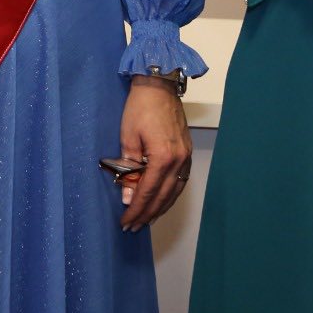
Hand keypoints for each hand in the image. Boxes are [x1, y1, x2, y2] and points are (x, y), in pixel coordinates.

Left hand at [117, 75, 191, 231]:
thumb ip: (129, 169)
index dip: (136, 209)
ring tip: (146, 219)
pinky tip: (161, 201)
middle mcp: (178, 161)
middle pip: (163, 196)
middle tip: (133, 227)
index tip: (125, 221)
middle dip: (147, 214)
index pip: (148, 192)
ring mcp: (185, 157)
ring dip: (160, 208)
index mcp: (163, 157)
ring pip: (174, 192)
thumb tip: (128, 196)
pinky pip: (180, 181)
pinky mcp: (187, 152)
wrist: (159, 85)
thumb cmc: (140, 107)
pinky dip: (170, 195)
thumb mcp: (127, 137)